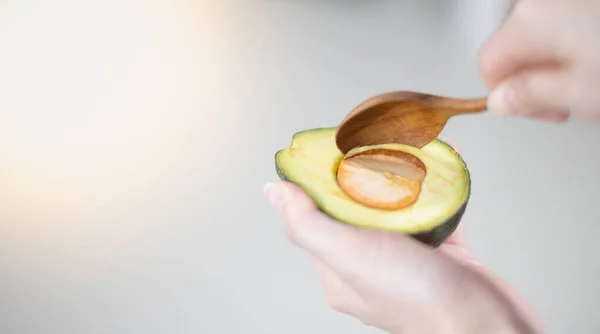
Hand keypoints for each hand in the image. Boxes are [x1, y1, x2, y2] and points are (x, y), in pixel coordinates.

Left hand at [265, 142, 542, 333]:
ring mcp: (405, 261)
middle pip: (357, 208)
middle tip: (371, 141)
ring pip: (396, 208)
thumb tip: (271, 192)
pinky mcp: (442, 254)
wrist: (487, 324)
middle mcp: (368, 267)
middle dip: (363, 173)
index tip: (328, 150)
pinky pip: (433, 212)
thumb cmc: (417, 296)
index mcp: (338, 271)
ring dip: (402, 177)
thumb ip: (307, 224)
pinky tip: (443, 164)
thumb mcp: (349, 254)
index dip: (318, 182)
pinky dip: (436, 188)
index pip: (316, 217)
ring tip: (407, 146)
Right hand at [479, 0, 599, 121]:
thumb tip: (499, 101)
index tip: (535, 108)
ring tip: (584, 77)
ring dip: (551, 63)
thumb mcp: (579, 94)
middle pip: (509, 50)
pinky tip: (590, 56)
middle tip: (565, 97)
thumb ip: (528, 98)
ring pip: (534, 38)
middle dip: (530, 78)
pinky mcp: (579, 2)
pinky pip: (557, 24)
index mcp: (530, 21)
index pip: (486, 64)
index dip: (505, 94)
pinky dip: (567, 44)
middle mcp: (540, 1)